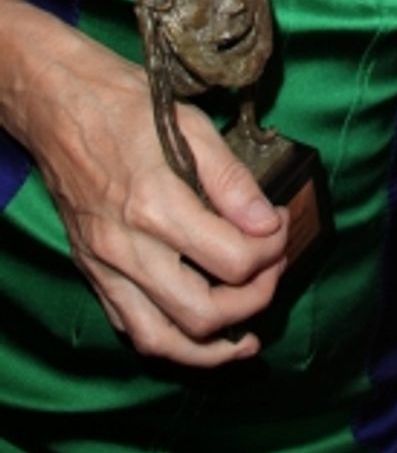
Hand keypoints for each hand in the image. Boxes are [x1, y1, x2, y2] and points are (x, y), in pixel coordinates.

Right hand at [11, 5, 288, 365]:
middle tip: (273, 267)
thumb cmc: (127, 105)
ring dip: (212, 346)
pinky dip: (170, 341)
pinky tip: (198, 331)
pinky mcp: (92, 273)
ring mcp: (105, 267)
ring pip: (163, 340)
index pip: (232, 259)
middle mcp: (127, 247)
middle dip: (254, 300)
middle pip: (203, 313)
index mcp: (156, 205)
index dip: (271, 249)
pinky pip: (131, 328)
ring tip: (246, 335)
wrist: (59, 105)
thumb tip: (267, 222)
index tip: (281, 224)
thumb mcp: (191, 125)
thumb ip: (232, 180)